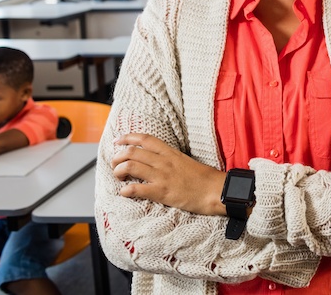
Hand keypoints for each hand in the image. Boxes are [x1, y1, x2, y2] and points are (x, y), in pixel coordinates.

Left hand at [112, 134, 226, 215]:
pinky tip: (125, 192)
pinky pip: (137, 189)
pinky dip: (126, 190)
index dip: (127, 138)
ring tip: (119, 177)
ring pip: (131, 166)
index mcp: (170, 152)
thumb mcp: (185, 161)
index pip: (144, 139)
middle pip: (132, 152)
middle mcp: (164, 161)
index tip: (117, 141)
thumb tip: (156, 160)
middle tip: (115, 164)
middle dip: (117, 157)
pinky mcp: (162, 192)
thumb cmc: (203, 178)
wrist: (215, 190)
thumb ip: (170, 158)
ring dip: (118, 171)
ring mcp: (162, 176)